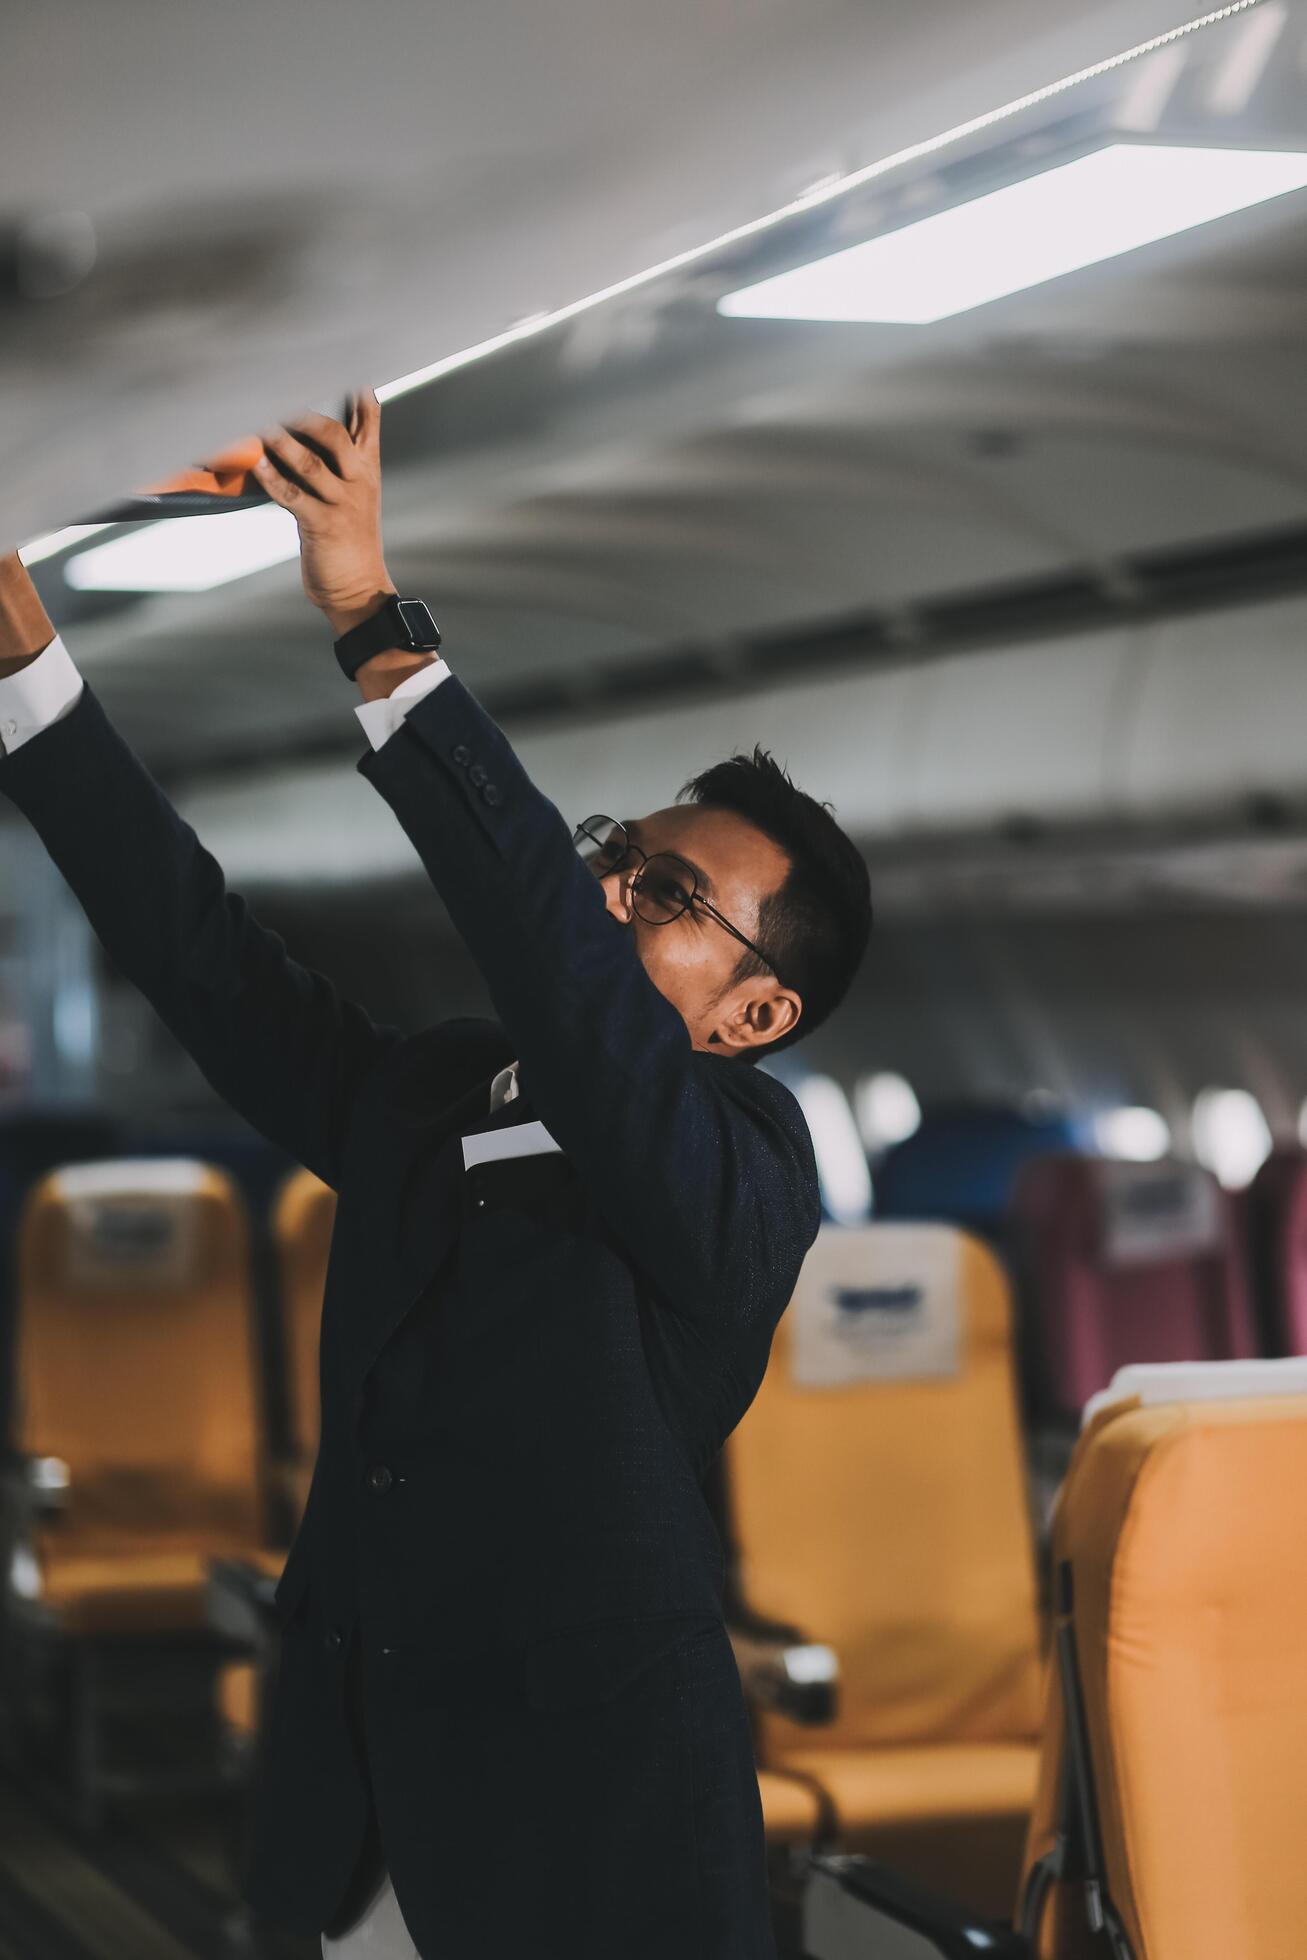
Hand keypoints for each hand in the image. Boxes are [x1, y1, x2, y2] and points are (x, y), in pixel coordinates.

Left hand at [253, 389, 395, 633]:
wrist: (358, 589)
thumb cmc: (347, 539)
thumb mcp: (352, 494)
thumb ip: (335, 459)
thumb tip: (299, 424)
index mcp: (367, 468)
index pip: (368, 418)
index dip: (355, 388)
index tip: (339, 358)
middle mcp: (358, 481)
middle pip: (334, 434)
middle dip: (303, 413)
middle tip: (273, 392)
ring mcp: (342, 504)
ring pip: (310, 463)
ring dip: (280, 441)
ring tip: (256, 421)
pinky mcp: (322, 526)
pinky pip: (293, 496)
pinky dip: (272, 478)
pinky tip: (255, 462)